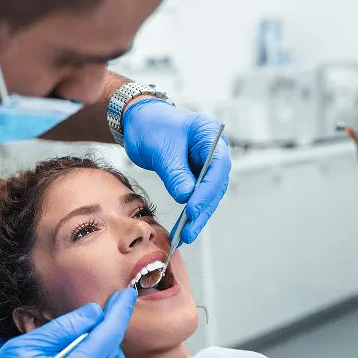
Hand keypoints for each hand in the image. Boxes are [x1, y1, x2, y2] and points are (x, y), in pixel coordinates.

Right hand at [0, 288, 136, 357]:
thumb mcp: (24, 348)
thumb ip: (63, 328)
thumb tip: (92, 313)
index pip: (111, 332)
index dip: (121, 310)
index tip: (127, 295)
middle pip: (114, 352)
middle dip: (104, 333)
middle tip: (82, 327)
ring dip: (106, 356)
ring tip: (80, 351)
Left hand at [122, 98, 231, 243]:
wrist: (140, 121)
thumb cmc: (150, 126)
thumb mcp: (161, 149)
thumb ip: (175, 173)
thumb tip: (186, 198)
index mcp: (211, 135)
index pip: (217, 167)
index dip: (206, 191)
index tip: (193, 209)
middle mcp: (214, 151)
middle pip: (215, 185)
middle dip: (203, 209)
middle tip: (189, 231)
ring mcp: (206, 164)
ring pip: (208, 195)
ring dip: (197, 216)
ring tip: (186, 235)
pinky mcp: (196, 175)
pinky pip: (196, 196)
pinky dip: (190, 212)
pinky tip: (183, 228)